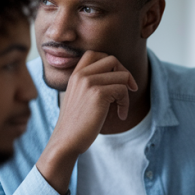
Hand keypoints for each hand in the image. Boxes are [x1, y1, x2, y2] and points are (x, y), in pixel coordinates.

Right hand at [37, 51, 136, 194]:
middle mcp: (81, 74)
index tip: (119, 79)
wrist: (66, 140)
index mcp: (75, 74)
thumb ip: (91, 84)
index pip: (96, 54)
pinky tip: (120, 115)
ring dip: (126, 93)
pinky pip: (123, 90)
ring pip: (121, 76)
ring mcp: (89, 82)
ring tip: (120, 108)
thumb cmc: (76, 123)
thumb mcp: (81, 97)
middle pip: (112, 59)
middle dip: (125, 73)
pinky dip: (125, 104)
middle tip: (129, 90)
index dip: (112, 64)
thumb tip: (116, 75)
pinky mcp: (98, 93)